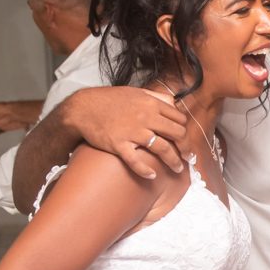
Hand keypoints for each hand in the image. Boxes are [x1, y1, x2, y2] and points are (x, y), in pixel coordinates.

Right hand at [66, 87, 189, 177]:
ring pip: (162, 148)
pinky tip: (152, 176)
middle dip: (186, 148)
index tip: (186, 141)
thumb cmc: (109, 100)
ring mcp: (132, 131)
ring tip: (177, 169)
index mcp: (151, 103)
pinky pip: (136, 161)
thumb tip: (172, 102)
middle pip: (177, 134)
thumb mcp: (135, 92)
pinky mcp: (118, 144)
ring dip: (173, 161)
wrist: (82, 108)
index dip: (186, 132)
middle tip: (188, 158)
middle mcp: (145, 116)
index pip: (179, 119)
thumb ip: (155, 97)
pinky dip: (145, 170)